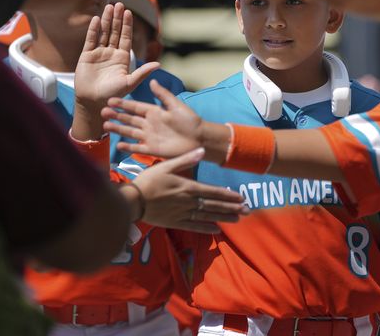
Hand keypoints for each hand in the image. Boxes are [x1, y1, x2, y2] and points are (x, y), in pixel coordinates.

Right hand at [75, 3, 157, 108]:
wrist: (94, 102)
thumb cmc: (113, 94)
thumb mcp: (130, 83)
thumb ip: (142, 72)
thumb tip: (158, 64)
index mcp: (123, 57)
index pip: (126, 37)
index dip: (127, 25)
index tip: (129, 12)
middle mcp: (111, 53)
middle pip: (115, 32)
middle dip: (118, 18)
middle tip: (120, 4)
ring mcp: (99, 53)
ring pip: (104, 33)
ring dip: (107, 20)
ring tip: (109, 7)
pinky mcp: (87, 55)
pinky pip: (91, 40)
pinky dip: (94, 30)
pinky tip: (96, 19)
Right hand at [102, 79, 203, 157]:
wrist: (200, 139)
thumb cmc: (190, 121)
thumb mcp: (176, 106)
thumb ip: (163, 95)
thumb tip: (152, 81)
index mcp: (154, 112)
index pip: (135, 107)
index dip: (123, 104)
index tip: (111, 100)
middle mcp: (149, 124)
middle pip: (129, 119)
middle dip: (116, 115)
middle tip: (103, 112)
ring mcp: (149, 137)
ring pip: (130, 132)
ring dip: (118, 129)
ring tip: (105, 126)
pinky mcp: (153, 149)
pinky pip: (138, 147)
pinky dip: (128, 147)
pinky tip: (118, 145)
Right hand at [129, 148, 247, 232]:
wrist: (132, 200)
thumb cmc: (148, 180)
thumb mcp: (166, 165)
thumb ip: (185, 159)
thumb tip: (202, 151)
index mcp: (188, 186)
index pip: (213, 191)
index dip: (229, 195)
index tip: (242, 197)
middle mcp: (189, 201)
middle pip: (214, 205)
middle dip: (232, 207)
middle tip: (247, 210)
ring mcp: (183, 213)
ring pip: (208, 216)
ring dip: (224, 217)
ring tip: (238, 219)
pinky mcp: (175, 222)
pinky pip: (194, 226)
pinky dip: (206, 228)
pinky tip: (217, 230)